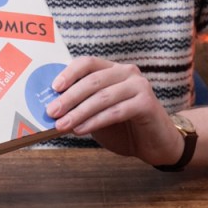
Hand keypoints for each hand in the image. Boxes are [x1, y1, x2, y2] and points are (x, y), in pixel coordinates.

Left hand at [46, 56, 184, 166]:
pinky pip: (116, 111)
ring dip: (79, 112)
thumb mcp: (98, 114)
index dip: (69, 73)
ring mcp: (139, 86)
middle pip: (93, 80)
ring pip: (103, 97)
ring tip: (62, 125)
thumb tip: (53, 109)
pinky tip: (80, 130)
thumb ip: (81, 107)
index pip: (88, 63)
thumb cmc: (124, 128)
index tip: (53, 88)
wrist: (156, 144)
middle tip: (51, 112)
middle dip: (69, 97)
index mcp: (114, 70)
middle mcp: (128, 73)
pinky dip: (95, 121)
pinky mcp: (147, 103)